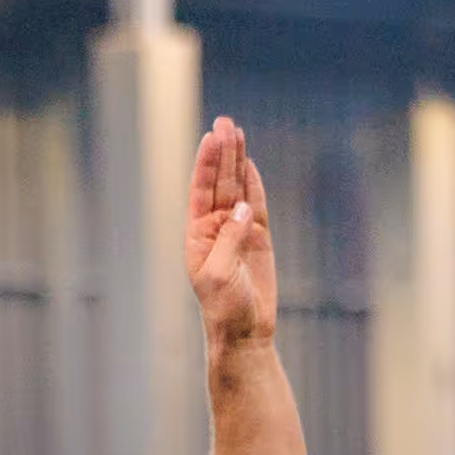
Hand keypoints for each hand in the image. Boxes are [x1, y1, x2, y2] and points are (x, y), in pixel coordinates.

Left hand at [183, 115, 280, 352]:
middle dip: (222, 153)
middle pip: (220, 182)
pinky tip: (249, 163)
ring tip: (237, 132)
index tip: (211, 137)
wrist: (245, 331)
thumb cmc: (224, 308)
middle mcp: (214, 227)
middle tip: (226, 122)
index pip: (201, 190)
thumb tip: (241, 208)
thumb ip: (229, 239)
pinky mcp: (258, 238)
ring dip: (238, 161)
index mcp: (197, 235)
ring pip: (237, 188)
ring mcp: (236, 230)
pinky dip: (254, 183)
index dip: (207, 163)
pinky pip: (256, 204)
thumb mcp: (219, 274)